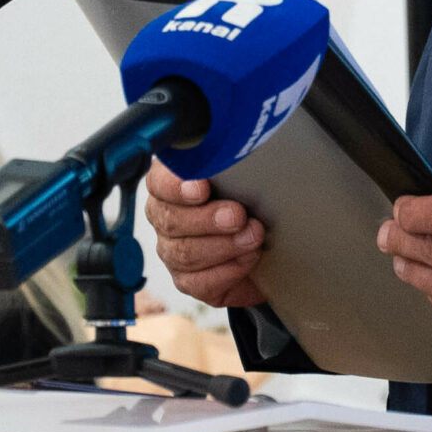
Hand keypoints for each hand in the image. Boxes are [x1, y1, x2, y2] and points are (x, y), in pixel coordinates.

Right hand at [144, 158, 267, 308]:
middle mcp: (165, 217)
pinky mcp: (188, 281)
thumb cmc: (253, 203)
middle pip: (170, 220)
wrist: (272, 246)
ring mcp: (172, 252)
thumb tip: (241, 150)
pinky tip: (250, 258)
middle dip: (207, 219)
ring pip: (184, 253)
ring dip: (224, 245)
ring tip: (254, 237)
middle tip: (238, 215)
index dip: (175, 186)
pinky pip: (199, 282)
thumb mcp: (246, 178)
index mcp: (171, 185)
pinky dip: (229, 270)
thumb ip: (233, 166)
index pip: (158, 182)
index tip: (202, 187)